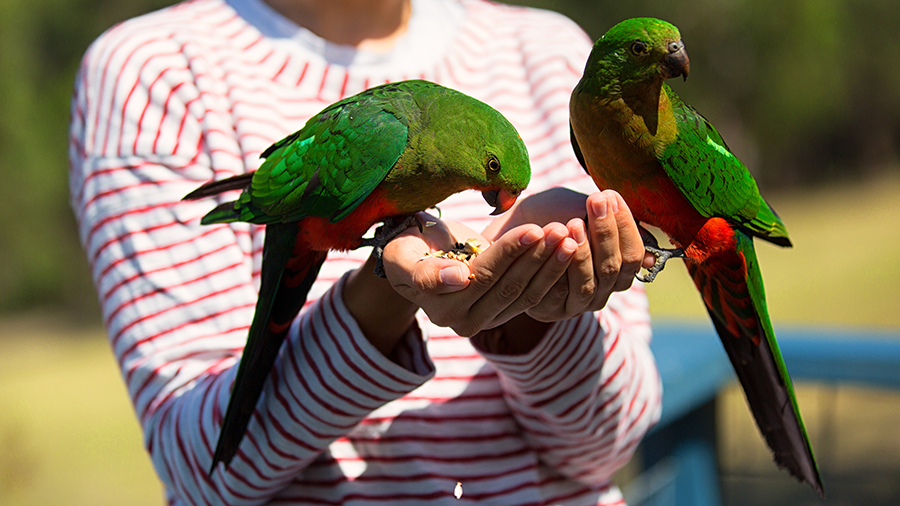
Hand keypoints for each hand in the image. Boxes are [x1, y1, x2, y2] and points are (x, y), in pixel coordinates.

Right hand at [382, 213, 578, 336]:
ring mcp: (487, 320)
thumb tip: (459, 278)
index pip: (483, 275)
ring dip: (550, 264)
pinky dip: (552, 272)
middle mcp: (464, 321)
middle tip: (561, 227)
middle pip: (508, 286)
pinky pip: (533, 295)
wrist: (416, 256)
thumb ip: (426, 272)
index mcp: (441, 307)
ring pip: (525, 292)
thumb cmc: (406, 249)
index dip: (510, 251)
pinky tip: (570, 248)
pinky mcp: (504, 312)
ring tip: (570, 235)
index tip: (533, 229)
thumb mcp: (403, 257)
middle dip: (537, 255)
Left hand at [482, 187, 654, 321]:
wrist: (506, 230)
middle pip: (613, 269)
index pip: (633, 255)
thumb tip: (651, 257)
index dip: (625, 226)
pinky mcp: (547, 310)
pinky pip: (556, 292)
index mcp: (617, 271)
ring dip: (582, 252)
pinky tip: (550, 242)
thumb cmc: (550, 216)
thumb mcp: (581, 211)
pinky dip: (555, 266)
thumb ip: (611, 227)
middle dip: (604, 232)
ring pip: (587, 284)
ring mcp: (575, 304)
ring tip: (572, 223)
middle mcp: (601, 292)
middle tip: (595, 200)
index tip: (610, 196)